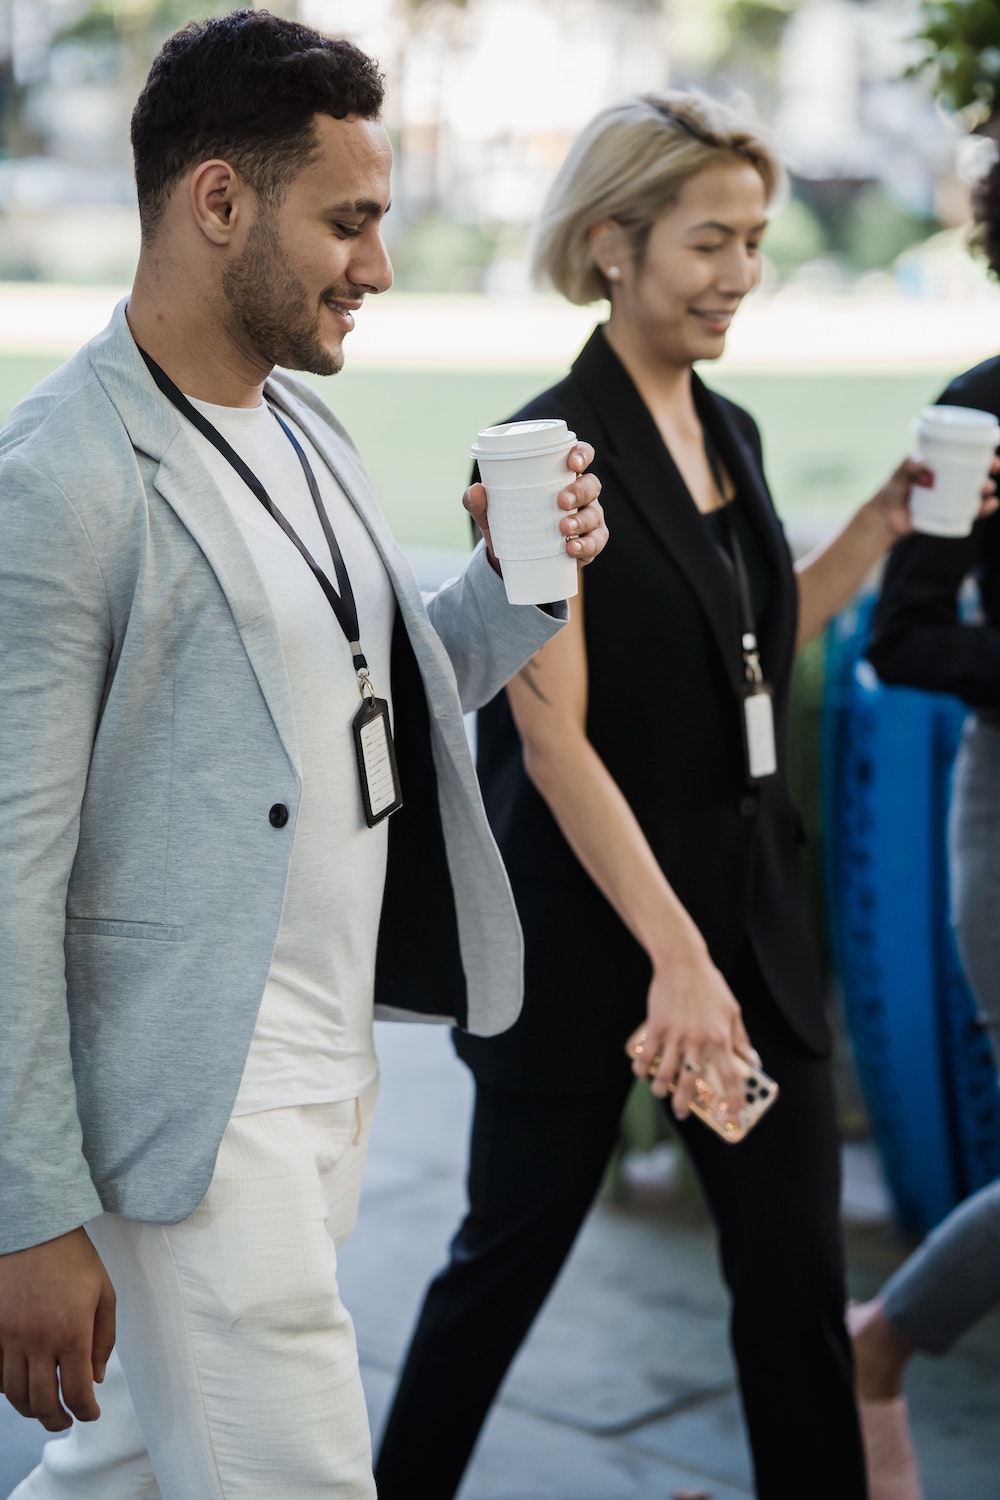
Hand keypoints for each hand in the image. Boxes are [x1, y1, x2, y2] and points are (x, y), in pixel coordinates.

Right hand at [0, 1228, 115, 1430]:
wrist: (35, 1228)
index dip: (85, 1411)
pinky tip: (20, 1385)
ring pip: (14, 1394)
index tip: (90, 1414)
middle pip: (42, 1402)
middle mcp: (38, 1341)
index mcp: (72, 1332)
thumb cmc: (74, 1258)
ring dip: (30, 1409)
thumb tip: (95, 1378)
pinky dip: (6, 1389)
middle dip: (56, 1420)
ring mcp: (10, 1338)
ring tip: (43, 1409)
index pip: (76, 1392)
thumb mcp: (103, 1293)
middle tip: (65, 1421)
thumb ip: (103, 1338)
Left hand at [463, 441, 607, 578]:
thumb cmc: (510, 525)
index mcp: (561, 477)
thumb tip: (475, 491)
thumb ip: (479, 502)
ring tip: (563, 529)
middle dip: (580, 491)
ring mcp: (588, 519)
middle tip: (561, 501)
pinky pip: (595, 543)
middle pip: (592, 485)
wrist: (515, 563)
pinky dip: (585, 546)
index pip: (581, 457)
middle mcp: (581, 495)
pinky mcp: (589, 544)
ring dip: (581, 520)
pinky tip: (572, 549)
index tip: (571, 463)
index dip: (582, 455)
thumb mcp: (492, 514)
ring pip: (594, 515)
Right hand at [627, 939, 753, 1123]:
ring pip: (665, 1073)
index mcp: (720, 1038)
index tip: (733, 1117)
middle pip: (691, 1082)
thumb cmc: (710, 985)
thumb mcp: (732, 1011)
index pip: (729, 1077)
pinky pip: (647, 1055)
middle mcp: (697, 1041)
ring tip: (659, 1092)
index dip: (733, 1100)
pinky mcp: (656, 1027)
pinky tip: (641, 1073)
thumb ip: (741, 1039)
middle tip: (682, 1113)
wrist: (682, 962)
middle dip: (684, 1104)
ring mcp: (675, 1035)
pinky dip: (642, 1069)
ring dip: (660, 1089)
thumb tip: (752, 1060)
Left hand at [869, 454, 998, 541]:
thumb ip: (906, 467)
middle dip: (989, 470)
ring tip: (987, 489)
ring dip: (987, 490)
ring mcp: (949, 498)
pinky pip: (970, 512)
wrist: (884, 518)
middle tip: (994, 468)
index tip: (991, 453)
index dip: (981, 453)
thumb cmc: (891, 492)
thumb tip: (920, 459)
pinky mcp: (948, 515)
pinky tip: (989, 505)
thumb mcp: (897, 476)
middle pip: (975, 473)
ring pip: (975, 492)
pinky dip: (981, 509)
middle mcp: (948, 481)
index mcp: (940, 467)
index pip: (965, 456)